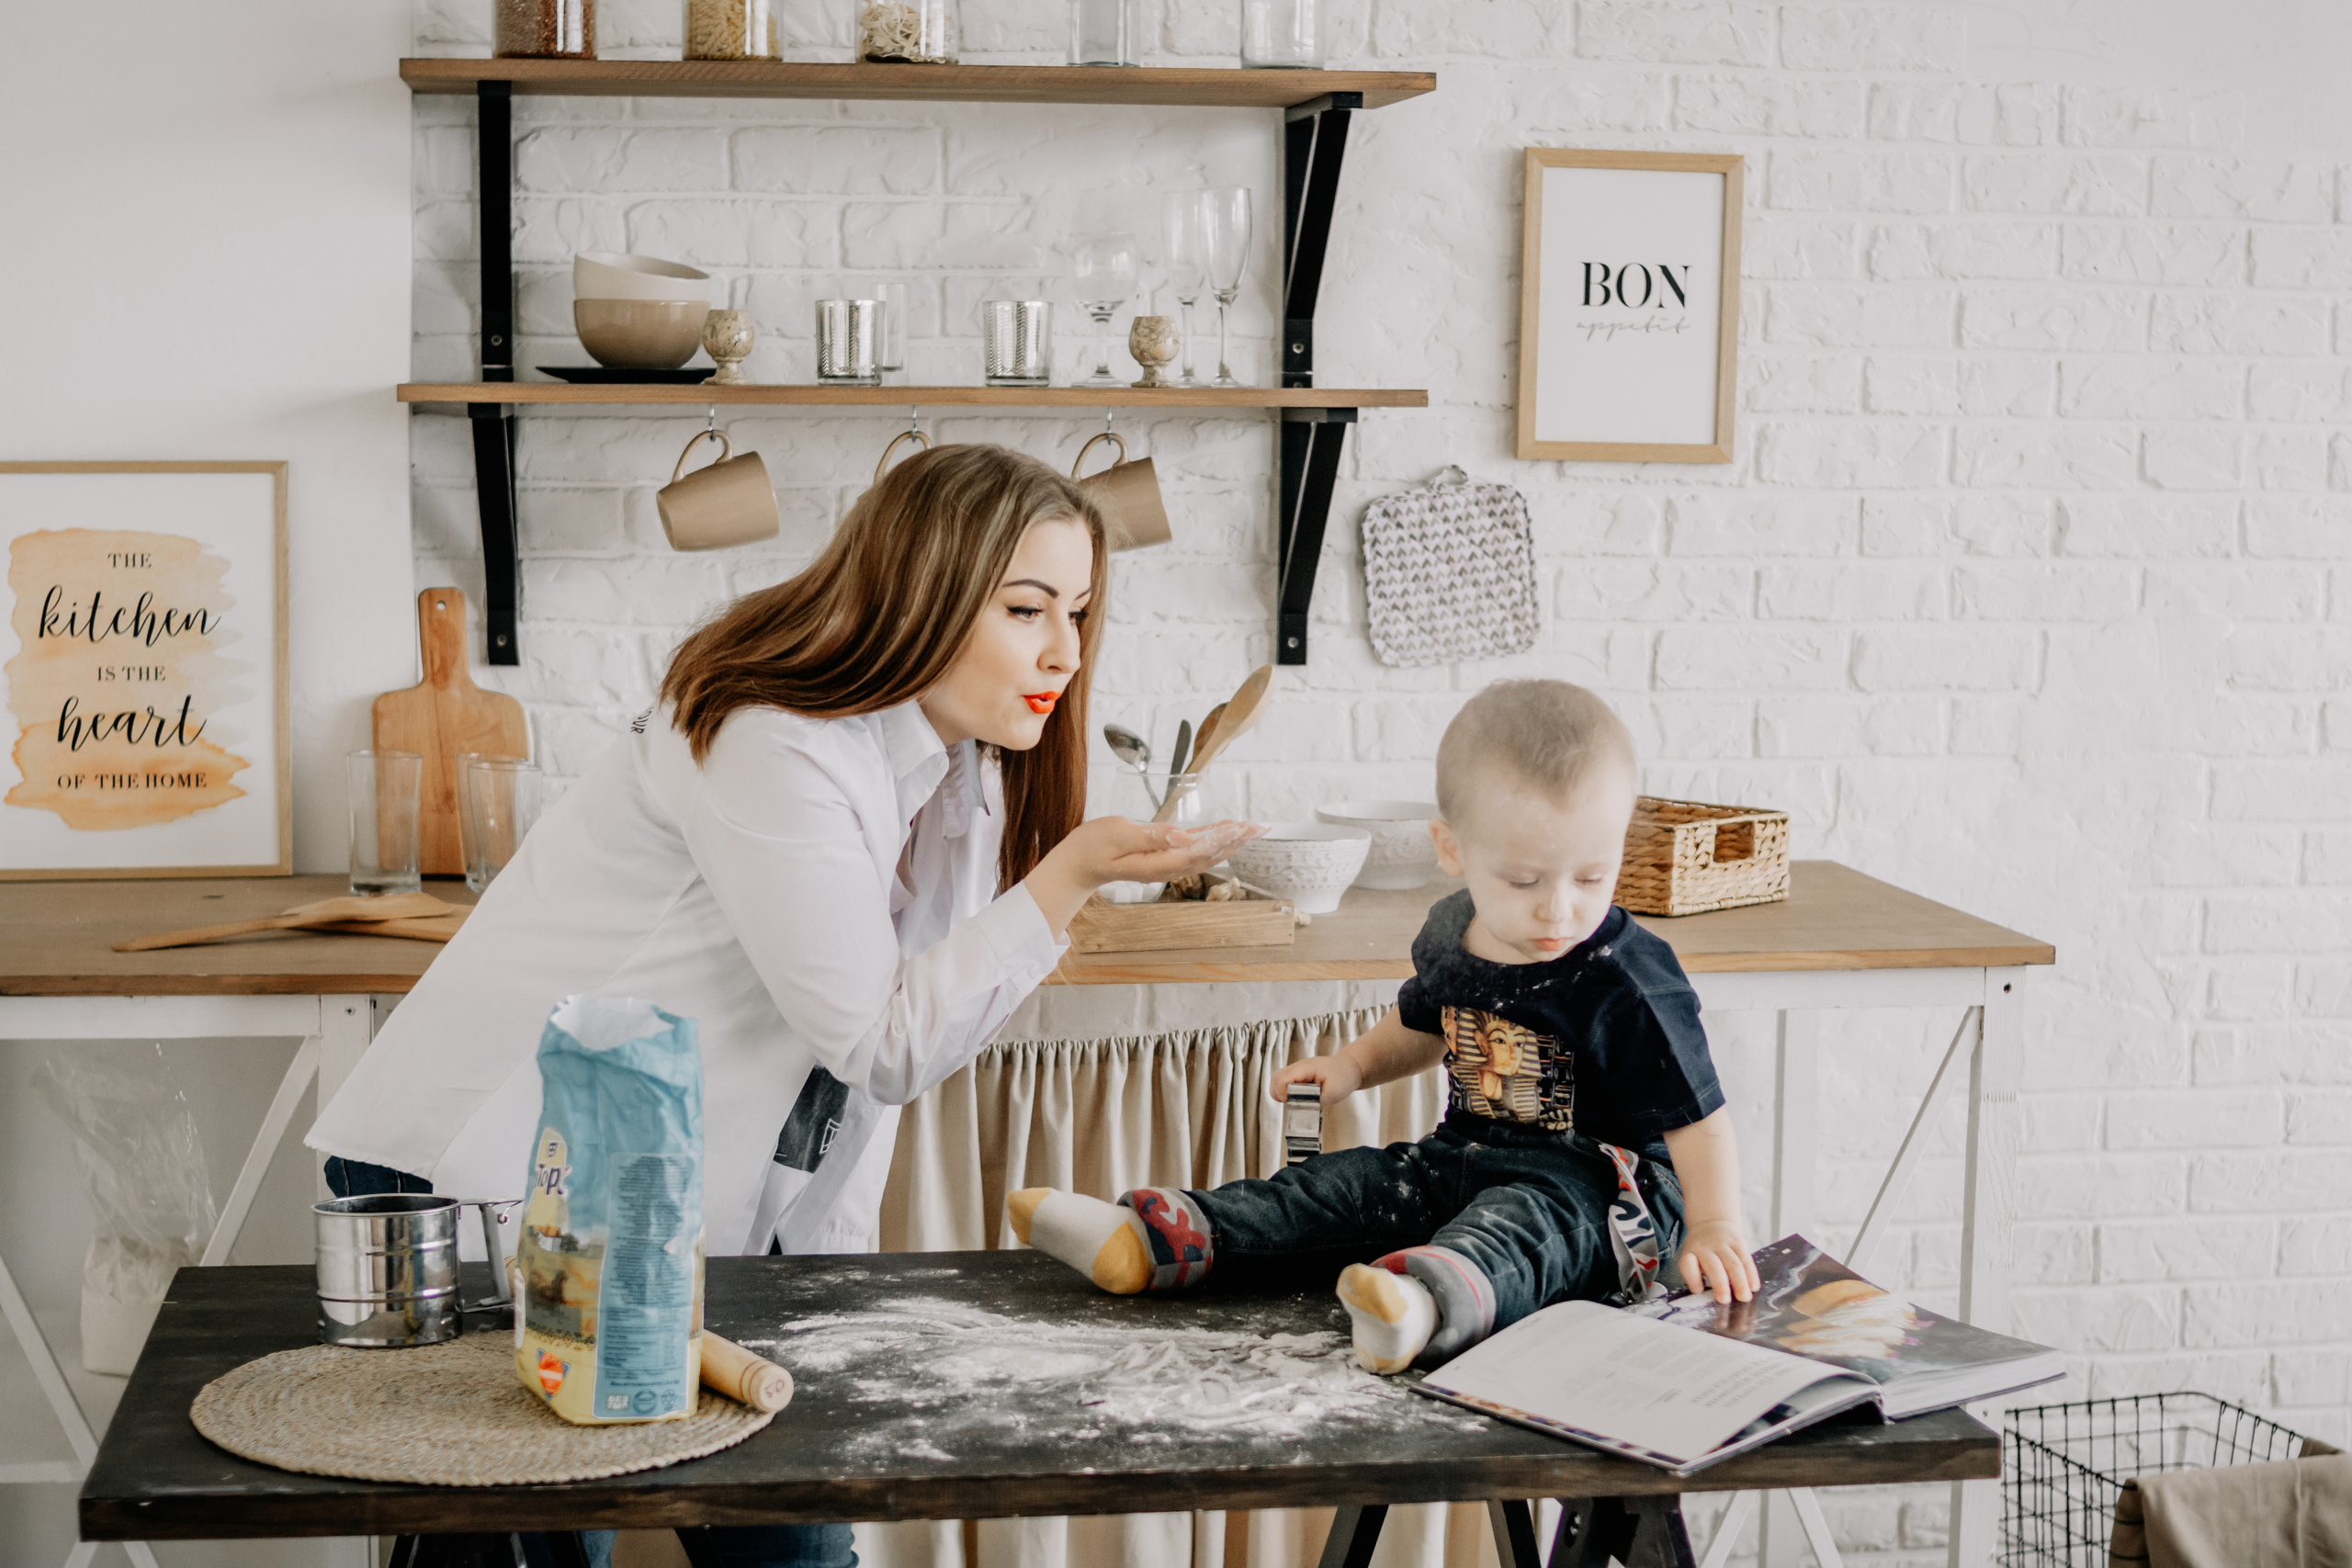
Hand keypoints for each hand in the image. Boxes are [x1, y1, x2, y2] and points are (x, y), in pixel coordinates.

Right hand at [1023, 816, 1262, 933]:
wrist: (1078, 864)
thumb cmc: (1092, 847)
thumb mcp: (1116, 836)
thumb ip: (1150, 837)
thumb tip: (1182, 836)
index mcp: (1156, 862)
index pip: (1197, 851)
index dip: (1222, 839)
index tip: (1242, 828)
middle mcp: (1166, 866)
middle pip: (1208, 853)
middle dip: (1235, 840)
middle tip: (1260, 827)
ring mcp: (1165, 862)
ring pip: (1205, 851)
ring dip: (1230, 840)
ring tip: (1252, 829)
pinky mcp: (1162, 855)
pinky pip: (1193, 847)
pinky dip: (1213, 838)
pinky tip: (1226, 831)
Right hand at [1270, 1052, 1363, 1106]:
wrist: (1350, 1068)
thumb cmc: (1343, 1078)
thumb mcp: (1332, 1093)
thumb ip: (1313, 1101)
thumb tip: (1298, 1108)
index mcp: (1305, 1068)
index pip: (1282, 1079)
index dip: (1282, 1093)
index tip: (1292, 1103)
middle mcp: (1298, 1067)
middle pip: (1275, 1078)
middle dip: (1278, 1094)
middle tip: (1292, 1104)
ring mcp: (1297, 1070)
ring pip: (1277, 1080)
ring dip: (1281, 1093)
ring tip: (1294, 1102)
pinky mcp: (1298, 1075)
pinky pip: (1284, 1082)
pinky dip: (1286, 1092)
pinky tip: (1298, 1098)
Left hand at [1678, 1219, 1758, 1304]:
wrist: (1712, 1222)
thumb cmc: (1701, 1250)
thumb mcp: (1692, 1257)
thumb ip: (1697, 1275)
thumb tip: (1706, 1298)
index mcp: (1691, 1253)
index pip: (1688, 1264)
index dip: (1692, 1278)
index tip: (1698, 1290)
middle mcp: (1706, 1247)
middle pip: (1713, 1266)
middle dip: (1720, 1284)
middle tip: (1724, 1300)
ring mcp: (1723, 1243)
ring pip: (1733, 1263)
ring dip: (1740, 1282)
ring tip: (1744, 1297)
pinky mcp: (1738, 1242)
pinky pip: (1746, 1259)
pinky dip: (1751, 1274)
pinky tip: (1754, 1287)